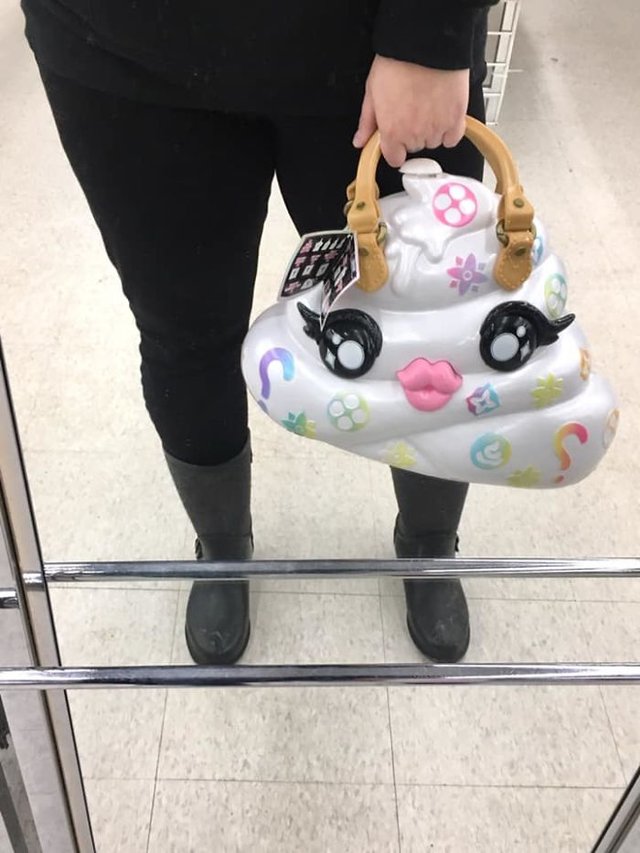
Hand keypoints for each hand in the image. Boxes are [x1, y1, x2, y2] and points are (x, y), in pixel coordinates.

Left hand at [353, 56, 469, 167]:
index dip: (394, 149)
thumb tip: (360, 140)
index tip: (395, 139)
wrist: (425, 44)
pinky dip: (449, 130)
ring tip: (427, 106)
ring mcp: (436, 128)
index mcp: (392, 131)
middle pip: (414, 147)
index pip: (394, 158)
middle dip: (411, 133)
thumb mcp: (372, 91)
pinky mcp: (456, 118)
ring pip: (433, 141)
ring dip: (430, 130)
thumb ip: (367, 121)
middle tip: (411, 110)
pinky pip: (453, 138)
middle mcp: (414, 134)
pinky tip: (443, 115)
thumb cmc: (397, 62)